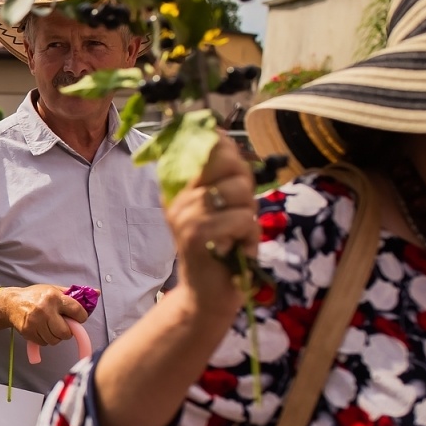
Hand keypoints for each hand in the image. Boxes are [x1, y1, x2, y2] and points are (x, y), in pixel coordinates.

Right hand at [0, 284, 88, 345]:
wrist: (11, 303)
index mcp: (54, 297)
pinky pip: (44, 343)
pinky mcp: (28, 331)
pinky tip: (41, 330)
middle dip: (66, 331)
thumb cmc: (35, 296)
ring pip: (55, 340)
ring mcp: (35, 321)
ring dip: (55, 336)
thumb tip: (96, 293)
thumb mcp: (54, 290)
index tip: (77, 318)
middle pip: (65, 332)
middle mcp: (45, 309)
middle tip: (62, 325)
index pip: (77, 311)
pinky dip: (45, 339)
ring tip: (50, 327)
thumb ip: (74, 294)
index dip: (80, 318)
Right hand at [170, 132, 258, 310]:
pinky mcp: (195, 235)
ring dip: (248, 214)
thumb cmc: (223, 247)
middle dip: (245, 187)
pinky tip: (236, 247)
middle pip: (230, 162)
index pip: (209, 143)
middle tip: (237, 212)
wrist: (209, 294)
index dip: (232, 154)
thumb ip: (223, 171)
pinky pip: (242, 218)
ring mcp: (183, 214)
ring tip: (236, 233)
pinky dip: (249, 235)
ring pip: (239, 190)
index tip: (233, 178)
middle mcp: (176, 195)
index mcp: (179, 183)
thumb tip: (219, 131)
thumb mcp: (224, 203)